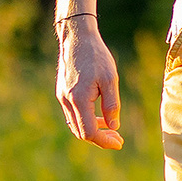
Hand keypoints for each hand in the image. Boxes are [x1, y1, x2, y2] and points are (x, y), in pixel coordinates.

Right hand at [55, 18, 124, 150]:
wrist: (77, 38)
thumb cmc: (96, 56)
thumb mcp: (110, 79)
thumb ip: (112, 105)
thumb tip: (113, 126)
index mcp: (78, 99)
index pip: (88, 132)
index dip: (104, 141)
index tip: (119, 142)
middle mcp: (67, 101)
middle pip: (80, 132)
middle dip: (99, 138)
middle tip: (118, 138)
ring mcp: (62, 97)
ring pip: (75, 124)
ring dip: (93, 130)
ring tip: (111, 128)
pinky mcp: (62, 92)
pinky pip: (73, 114)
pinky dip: (86, 120)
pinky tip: (99, 116)